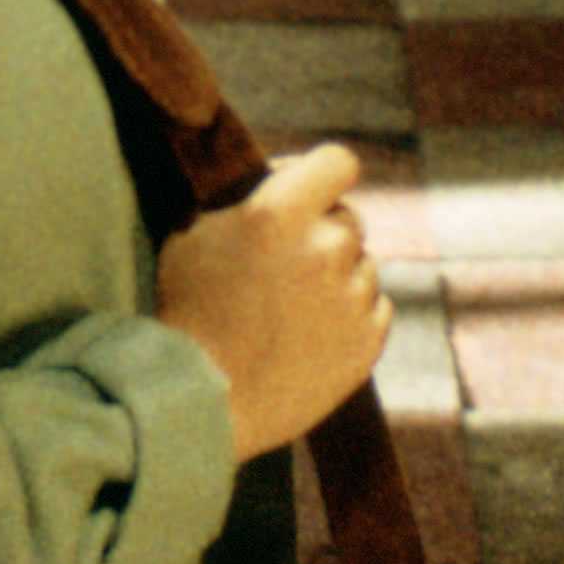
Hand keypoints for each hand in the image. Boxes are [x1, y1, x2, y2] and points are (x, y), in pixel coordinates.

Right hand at [157, 144, 393, 459]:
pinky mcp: (368, 340)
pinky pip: (374, 308)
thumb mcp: (194, 235)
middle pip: (348, 220)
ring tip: (290, 313)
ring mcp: (352, 296)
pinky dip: (351, 317)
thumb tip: (277, 186)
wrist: (202, 401)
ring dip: (336, 279)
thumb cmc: (188, 314)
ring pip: (362, 267)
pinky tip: (310, 335)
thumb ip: (245, 203)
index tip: (303, 193)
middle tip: (285, 267)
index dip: (321, 174)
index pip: (338, 161)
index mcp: (282, 211)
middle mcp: (327, 247)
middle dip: (321, 235)